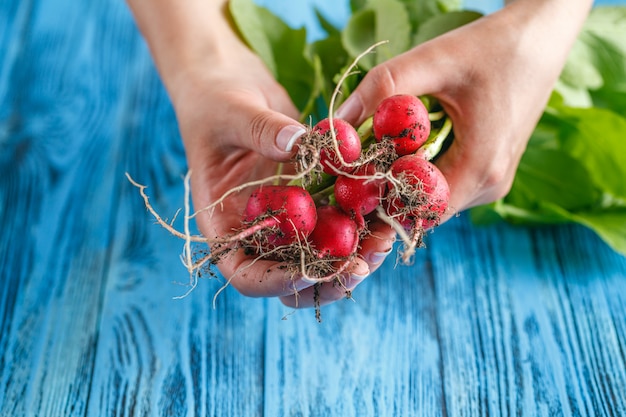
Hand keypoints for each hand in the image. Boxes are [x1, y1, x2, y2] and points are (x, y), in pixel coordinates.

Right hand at [127, 0, 395, 306]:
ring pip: (325, 254)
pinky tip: (389, 206)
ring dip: (357, 254)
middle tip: (362, 265)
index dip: (277, 282)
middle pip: (292, 278)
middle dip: (329, 279)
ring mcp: (290, 217)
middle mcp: (260, 230)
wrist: (232, 86)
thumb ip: (259, 130)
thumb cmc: (214, 102)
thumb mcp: (229, 113)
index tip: (311, 271)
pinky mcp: (315, 196)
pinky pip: (341, 215)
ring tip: (386, 239)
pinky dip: (365, 217)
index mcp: (225, 225)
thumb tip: (298, 143)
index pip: (245, 274)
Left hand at [335, 0, 591, 219]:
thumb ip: (383, 88)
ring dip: (403, 177)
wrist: (539, 39)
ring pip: (431, 198)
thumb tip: (336, 124)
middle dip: (386, 188)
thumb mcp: (434, 59)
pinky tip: (411, 142)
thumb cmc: (491, 47)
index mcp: (482, 169)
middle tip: (357, 160)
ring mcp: (491, 182)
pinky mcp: (488, 172)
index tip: (351, 178)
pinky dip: (421, 169)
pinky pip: (444, 184)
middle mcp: (490, 186)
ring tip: (385, 144)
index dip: (380, 200)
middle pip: (421, 208)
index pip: (418, 212)